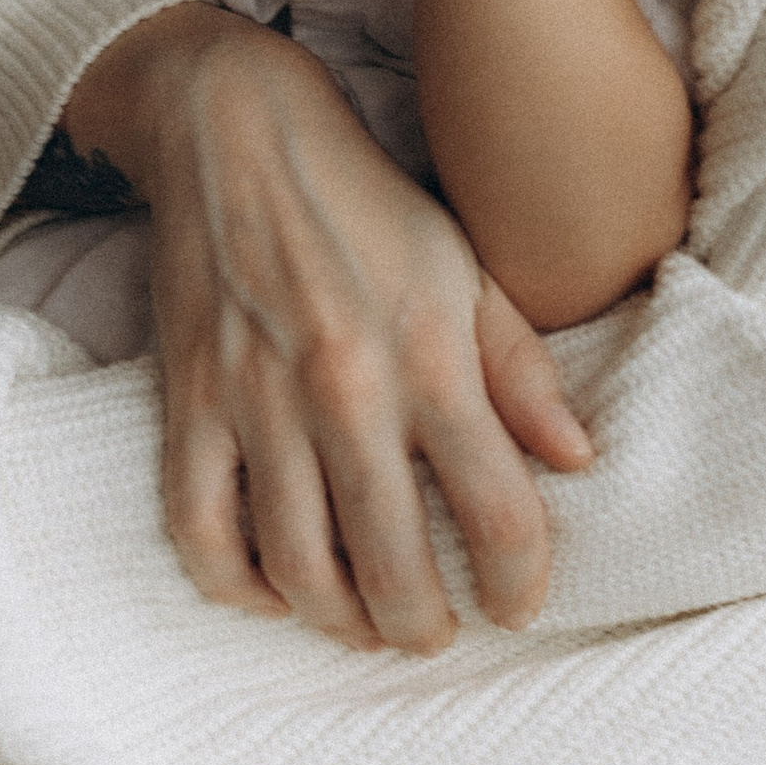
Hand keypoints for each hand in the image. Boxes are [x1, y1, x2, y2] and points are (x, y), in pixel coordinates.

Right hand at [65, 7, 592, 652]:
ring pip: (297, 565)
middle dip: (424, 627)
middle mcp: (346, 390)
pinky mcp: (188, 403)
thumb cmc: (365, 203)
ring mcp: (257, 402)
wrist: (235, 130)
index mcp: (430, 355)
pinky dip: (235, 584)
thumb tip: (577, 459)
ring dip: (339, 622)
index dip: (521, 583)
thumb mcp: (465, 266)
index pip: (498, 509)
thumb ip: (521, 368)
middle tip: (438, 634)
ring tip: (367, 625)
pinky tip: (272, 590)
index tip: (520, 606)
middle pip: (394, 563)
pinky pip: (199, 529)